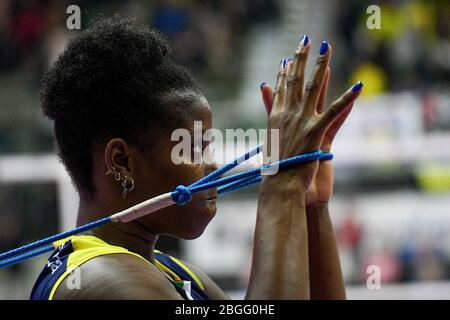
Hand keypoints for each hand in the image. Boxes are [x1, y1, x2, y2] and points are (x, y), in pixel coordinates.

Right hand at [260, 37, 361, 196]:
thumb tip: (265, 130)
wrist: (281, 188)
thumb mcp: (271, 148)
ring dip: (321, 66)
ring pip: (312, 88)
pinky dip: (347, 99)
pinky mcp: (315, 132)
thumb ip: (269, 129)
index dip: (283, 74)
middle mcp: (287, 116)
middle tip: (305, 41)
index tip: (286, 60)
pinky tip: (357, 86)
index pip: (280, 91)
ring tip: (327, 49)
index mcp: (275, 120)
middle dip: (300, 59)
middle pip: (294, 82)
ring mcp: (301, 122)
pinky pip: (334, 112)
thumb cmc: (276, 172)